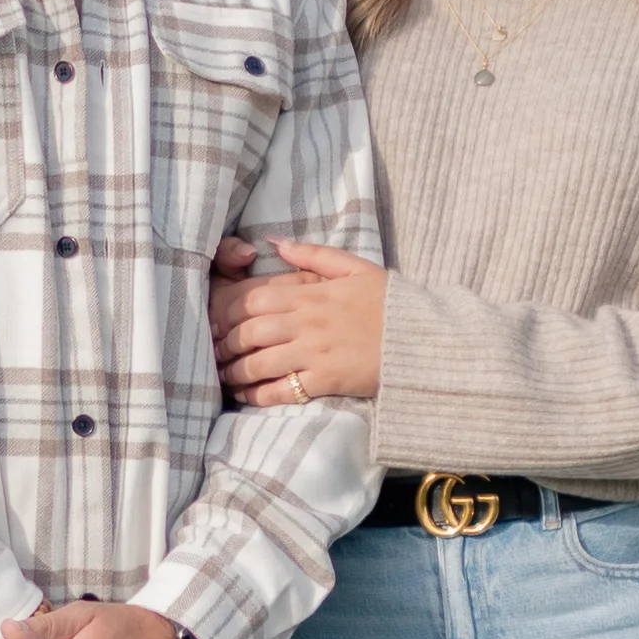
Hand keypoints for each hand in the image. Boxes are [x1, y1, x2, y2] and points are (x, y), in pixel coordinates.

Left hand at [208, 235, 382, 406]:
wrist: (422, 339)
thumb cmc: (389, 303)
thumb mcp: (356, 268)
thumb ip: (314, 255)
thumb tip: (275, 243)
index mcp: (312, 294)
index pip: (255, 299)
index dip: (228, 312)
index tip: (218, 322)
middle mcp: (309, 322)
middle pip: (250, 331)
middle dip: (226, 343)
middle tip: (215, 351)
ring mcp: (316, 352)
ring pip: (259, 362)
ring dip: (235, 371)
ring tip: (224, 376)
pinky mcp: (326, 380)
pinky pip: (282, 390)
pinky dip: (258, 394)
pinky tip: (247, 395)